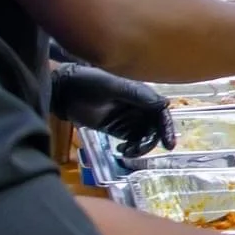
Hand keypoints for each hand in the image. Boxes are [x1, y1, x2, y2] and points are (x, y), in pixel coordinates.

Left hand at [49, 63, 174, 157]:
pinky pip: (133, 142)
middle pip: (155, 127)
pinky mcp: (118, 129)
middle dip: (152, 141)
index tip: (168, 144)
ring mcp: (129, 119)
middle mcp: (139, 107)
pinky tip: (122, 151)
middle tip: (140, 150)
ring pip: (145, 137)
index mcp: (141, 94)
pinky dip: (132, 149)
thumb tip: (164, 104)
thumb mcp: (114, 86)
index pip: (160, 112)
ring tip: (128, 152)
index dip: (167, 127)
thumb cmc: (89, 82)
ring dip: (141, 147)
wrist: (65, 91)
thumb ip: (138, 95)